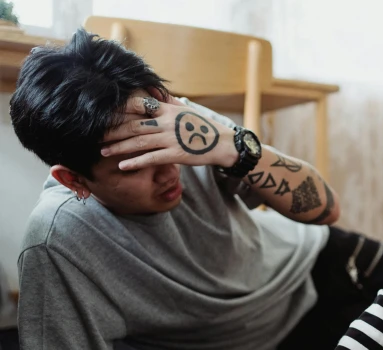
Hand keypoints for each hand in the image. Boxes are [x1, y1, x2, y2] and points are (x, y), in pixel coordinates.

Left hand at [99, 95, 237, 171]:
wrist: (223, 143)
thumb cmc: (203, 126)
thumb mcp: (185, 109)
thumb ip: (167, 101)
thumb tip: (152, 88)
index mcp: (167, 110)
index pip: (138, 106)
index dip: (119, 111)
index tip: (103, 115)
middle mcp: (166, 123)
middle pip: (133, 126)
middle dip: (112, 131)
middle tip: (95, 136)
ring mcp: (170, 139)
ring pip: (139, 142)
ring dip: (119, 147)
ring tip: (103, 151)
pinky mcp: (176, 154)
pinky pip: (151, 158)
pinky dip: (136, 162)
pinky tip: (122, 166)